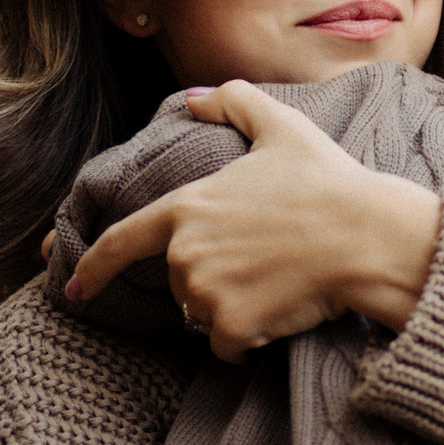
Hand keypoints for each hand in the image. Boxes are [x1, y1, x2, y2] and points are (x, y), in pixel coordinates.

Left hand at [68, 80, 443, 360]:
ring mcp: (206, 292)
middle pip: (182, 284)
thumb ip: (231, 103)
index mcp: (187, 207)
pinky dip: (251, 338)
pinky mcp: (232, 327)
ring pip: (205, 316)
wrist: (369, 237)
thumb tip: (191, 99)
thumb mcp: (281, 126)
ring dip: (234, 308)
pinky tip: (282, 308)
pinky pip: (229, 346)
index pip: (122, 241)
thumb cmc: (328, 182)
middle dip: (214, 279)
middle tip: (265, 258)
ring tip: (278, 279)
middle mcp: (186, 252)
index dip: (94, 265)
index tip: (74, 287)